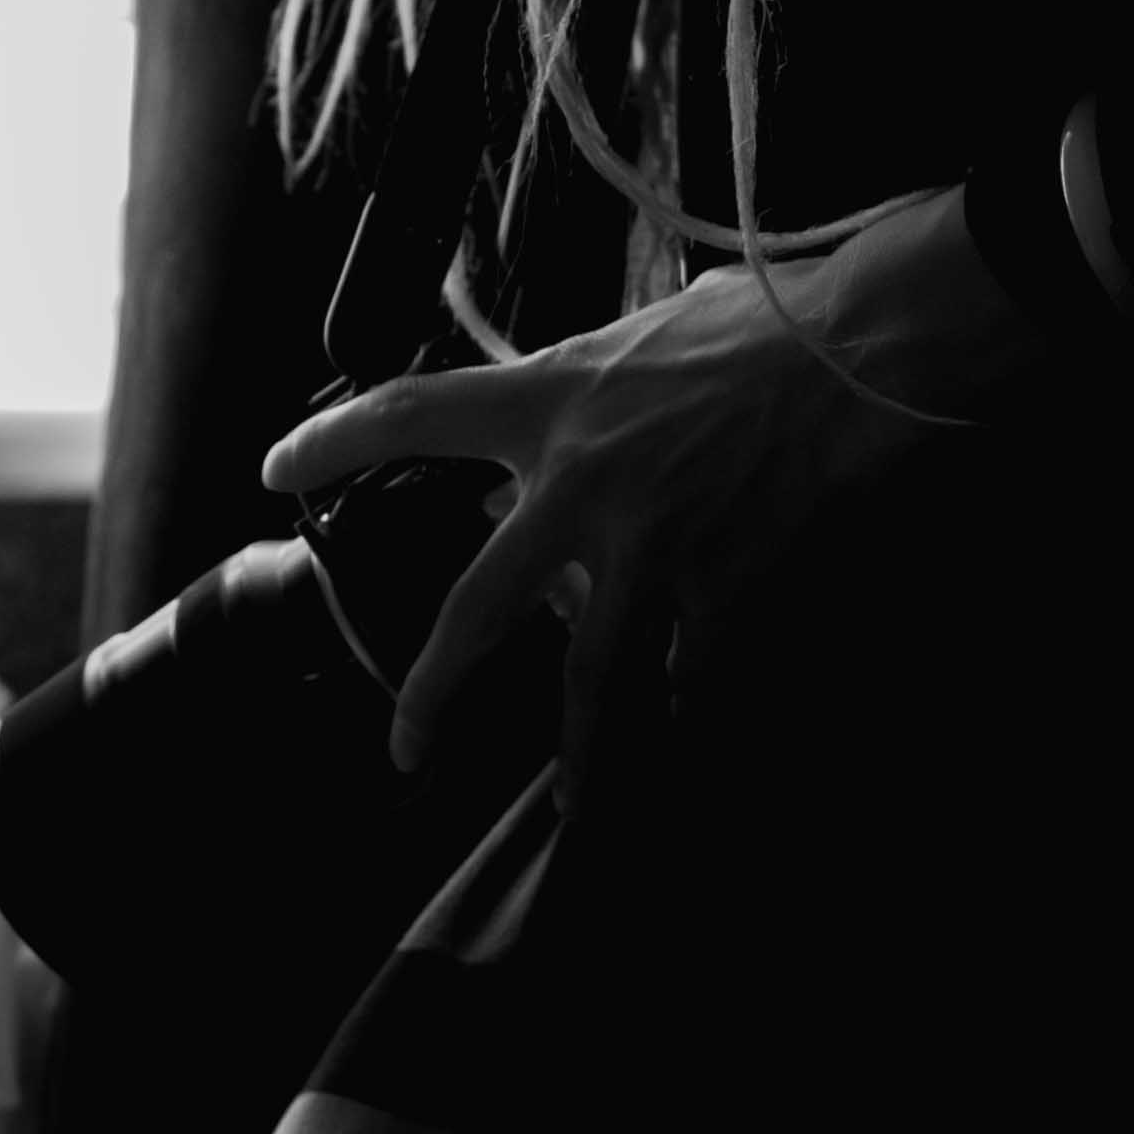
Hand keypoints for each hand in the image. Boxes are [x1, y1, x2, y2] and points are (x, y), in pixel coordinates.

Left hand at [257, 180, 1040, 794]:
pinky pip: (699, 666)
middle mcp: (582, 480)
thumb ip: (570, 408)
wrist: (858, 347)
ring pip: (593, 672)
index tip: (276, 469)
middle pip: (481, 606)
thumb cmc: (750, 323)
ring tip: (576, 810)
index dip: (333, 441)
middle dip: (435, 687)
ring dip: (584, 752)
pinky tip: (691, 730)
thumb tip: (529, 478)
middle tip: (405, 748)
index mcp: (547, 399)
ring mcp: (655, 542)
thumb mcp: (630, 345)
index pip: (410, 413)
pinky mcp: (730, 579)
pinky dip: (696, 700)